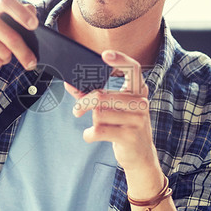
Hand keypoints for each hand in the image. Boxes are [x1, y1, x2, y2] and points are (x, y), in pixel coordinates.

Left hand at [66, 50, 157, 174]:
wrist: (141, 156)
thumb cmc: (123, 127)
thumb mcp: (114, 109)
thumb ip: (93, 95)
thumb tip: (69, 84)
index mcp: (139, 91)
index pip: (133, 69)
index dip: (120, 59)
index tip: (104, 55)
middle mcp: (141, 103)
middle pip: (101, 95)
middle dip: (84, 103)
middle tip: (77, 110)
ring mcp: (137, 120)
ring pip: (98, 113)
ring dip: (91, 121)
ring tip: (94, 126)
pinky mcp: (129, 136)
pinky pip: (98, 130)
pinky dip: (89, 134)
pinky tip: (91, 136)